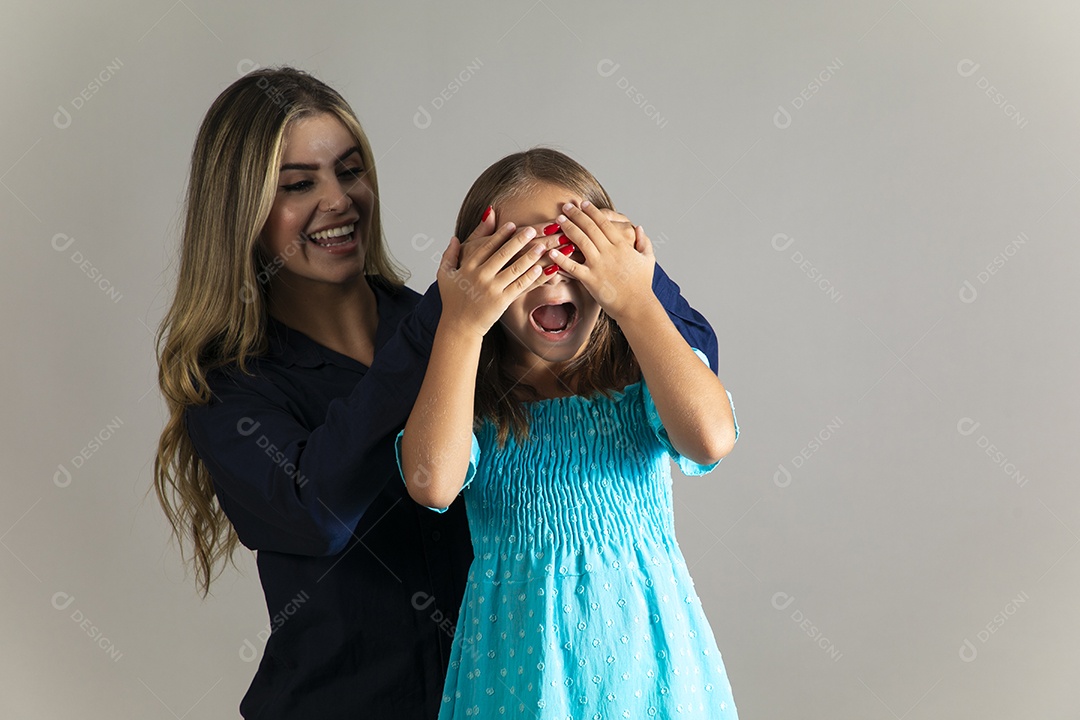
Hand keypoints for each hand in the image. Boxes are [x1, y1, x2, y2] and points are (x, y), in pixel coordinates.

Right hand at [437, 209, 547, 338]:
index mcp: (468, 267)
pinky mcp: (501, 301)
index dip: (500, 234)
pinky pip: (519, 286)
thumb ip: (450, 255)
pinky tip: (541, 268)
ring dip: (529, 256)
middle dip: (519, 240)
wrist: (459, 326)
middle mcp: (480, 276)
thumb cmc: (452, 301)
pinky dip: (530, 277)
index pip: (486, 246)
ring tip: (542, 247)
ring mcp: (492, 289)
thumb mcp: (445, 275)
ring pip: (514, 268)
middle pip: (503, 254)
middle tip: (532, 230)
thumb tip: (454, 238)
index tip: (512, 224)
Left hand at [544, 201, 656, 322]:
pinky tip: (551, 252)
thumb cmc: (643, 284)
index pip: (604, 222)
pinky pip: (573, 267)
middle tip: (566, 207)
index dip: (592, 211)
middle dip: (576, 215)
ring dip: (568, 229)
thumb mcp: (648, 259)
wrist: (637, 306)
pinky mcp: (590, 280)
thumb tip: (638, 227)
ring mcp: (599, 265)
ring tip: (558, 221)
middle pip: (590, 228)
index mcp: (622, 245)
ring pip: (581, 242)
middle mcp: (610, 252)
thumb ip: (643, 241)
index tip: (583, 204)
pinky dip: (561, 259)